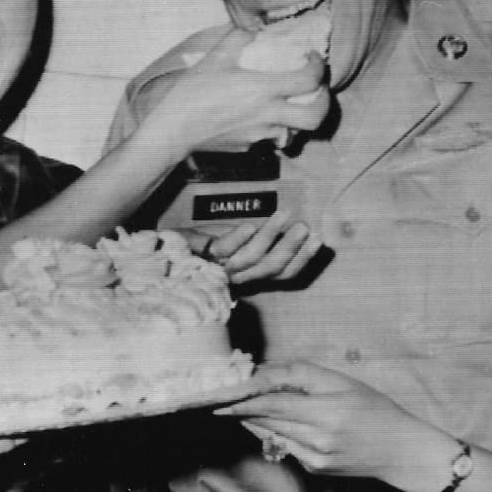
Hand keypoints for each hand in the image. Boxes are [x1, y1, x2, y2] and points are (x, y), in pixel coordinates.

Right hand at [142, 27, 328, 159]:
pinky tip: (262, 117)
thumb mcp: (214, 58)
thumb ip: (238, 37)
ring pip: (297, 131)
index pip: (308, 80)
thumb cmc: (191, 94)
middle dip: (325, 103)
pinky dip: (275, 128)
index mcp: (262, 90)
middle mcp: (268, 115)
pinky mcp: (250, 148)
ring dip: (299, 117)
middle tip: (319, 90)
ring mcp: (261, 135)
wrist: (173, 131)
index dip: (317, 67)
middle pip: (316, 117)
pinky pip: (272, 139)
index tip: (311, 59)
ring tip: (291, 104)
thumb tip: (252, 26)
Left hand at [202, 211, 322, 286]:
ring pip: (252, 257)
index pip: (284, 274)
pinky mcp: (205, 253)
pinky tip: (251, 225)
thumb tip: (302, 226)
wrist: (173, 245)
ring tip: (285, 215)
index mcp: (254, 275)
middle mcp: (240, 275)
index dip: (303, 258)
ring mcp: (222, 266)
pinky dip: (238, 238)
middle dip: (292, 247)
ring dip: (270, 236)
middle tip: (304, 226)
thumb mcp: (245, 240)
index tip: (318, 238)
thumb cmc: (213, 240)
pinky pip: (224, 249)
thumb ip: (269, 238)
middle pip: (271, 268)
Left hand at [217, 361, 447, 483]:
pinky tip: (279, 425)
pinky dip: (276, 434)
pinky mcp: (315, 468)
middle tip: (218, 399)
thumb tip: (265, 374)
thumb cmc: (374, 409)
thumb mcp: (344, 383)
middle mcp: (318, 437)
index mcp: (328, 411)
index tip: (220, 395)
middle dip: (242, 409)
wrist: (401, 451)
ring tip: (238, 408)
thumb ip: (303, 376)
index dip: (244, 399)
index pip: (274, 403)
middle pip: (268, 419)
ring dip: (254, 421)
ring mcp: (315, 456)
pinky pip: (286, 446)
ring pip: (272, 433)